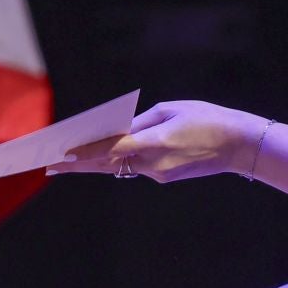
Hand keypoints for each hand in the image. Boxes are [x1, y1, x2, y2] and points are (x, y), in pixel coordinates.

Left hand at [51, 100, 267, 182]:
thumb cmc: (207, 119)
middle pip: (107, 163)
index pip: (109, 150)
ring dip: (97, 161)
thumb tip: (117, 132)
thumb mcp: (170, 110)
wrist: (239, 144)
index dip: (82, 153)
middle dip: (77, 164)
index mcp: (154, 143)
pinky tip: (112, 151)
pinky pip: (138, 166)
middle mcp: (153, 164)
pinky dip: (123, 158)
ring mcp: (159, 174)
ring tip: (67, 159)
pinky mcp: (166, 177)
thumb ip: (140, 122)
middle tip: (48, 165)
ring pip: (121, 165)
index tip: (59, 155)